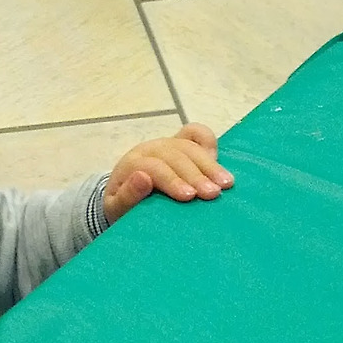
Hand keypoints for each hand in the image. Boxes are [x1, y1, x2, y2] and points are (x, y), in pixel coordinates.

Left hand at [103, 124, 233, 223]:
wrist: (125, 196)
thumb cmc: (124, 207)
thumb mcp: (116, 209)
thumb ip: (125, 197)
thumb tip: (142, 178)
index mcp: (132, 164)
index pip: (153, 167)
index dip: (172, 180)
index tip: (189, 197)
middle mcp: (151, 149)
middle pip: (175, 155)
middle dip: (196, 174)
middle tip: (212, 194)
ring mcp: (167, 144)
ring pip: (189, 147)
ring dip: (210, 165)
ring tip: (226, 184)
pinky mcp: (180, 143)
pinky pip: (195, 134)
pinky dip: (208, 141)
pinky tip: (220, 159)